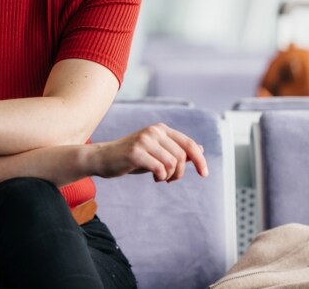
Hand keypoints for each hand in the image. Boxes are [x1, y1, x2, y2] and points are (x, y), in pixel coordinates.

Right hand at [91, 123, 207, 181]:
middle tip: (169, 179)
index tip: (204, 174)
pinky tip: (154, 177)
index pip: (188, 143)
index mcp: (161, 129)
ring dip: (170, 176)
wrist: (104, 158)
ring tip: (160, 178)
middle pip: (181, 155)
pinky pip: (159, 168)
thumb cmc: (132, 157)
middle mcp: (154, 131)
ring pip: (172, 162)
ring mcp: (144, 140)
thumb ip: (176, 150)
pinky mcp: (135, 152)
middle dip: (180, 173)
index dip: (199, 159)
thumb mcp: (157, 153)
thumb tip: (200, 149)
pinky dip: (161, 177)